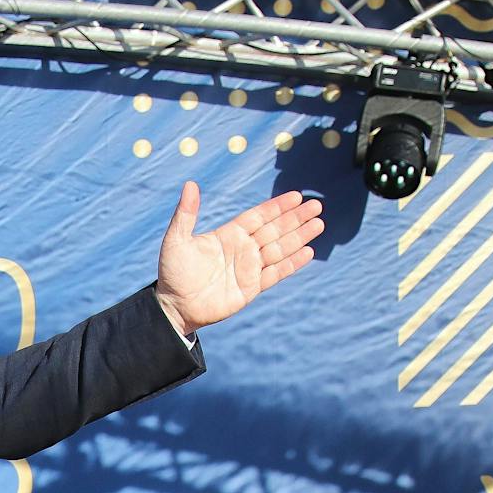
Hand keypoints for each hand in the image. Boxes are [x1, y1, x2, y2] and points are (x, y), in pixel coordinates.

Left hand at [154, 182, 323, 336]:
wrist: (174, 308)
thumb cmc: (173, 273)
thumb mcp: (176, 240)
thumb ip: (186, 214)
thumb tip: (190, 184)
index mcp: (229, 235)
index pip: (259, 216)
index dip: (277, 207)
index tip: (296, 196)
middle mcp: (242, 249)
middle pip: (275, 229)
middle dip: (296, 218)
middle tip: (317, 205)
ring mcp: (248, 269)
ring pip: (280, 249)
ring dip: (299, 236)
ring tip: (319, 224)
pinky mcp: (251, 288)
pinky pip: (276, 273)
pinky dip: (291, 263)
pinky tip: (308, 252)